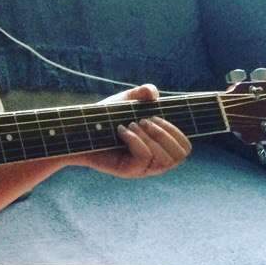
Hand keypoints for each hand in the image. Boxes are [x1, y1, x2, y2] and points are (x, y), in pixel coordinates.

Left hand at [76, 83, 192, 178]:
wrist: (80, 130)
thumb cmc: (105, 117)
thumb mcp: (125, 101)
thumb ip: (141, 93)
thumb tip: (152, 93)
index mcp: (159, 147)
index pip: (185, 148)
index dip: (176, 132)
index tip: (157, 116)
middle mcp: (154, 161)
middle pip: (179, 156)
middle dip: (164, 134)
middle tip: (144, 120)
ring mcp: (142, 168)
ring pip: (163, 159)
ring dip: (150, 137)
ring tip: (132, 124)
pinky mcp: (128, 171)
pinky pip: (144, 158)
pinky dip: (136, 140)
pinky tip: (122, 131)